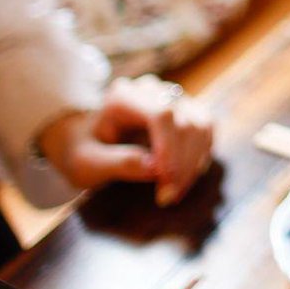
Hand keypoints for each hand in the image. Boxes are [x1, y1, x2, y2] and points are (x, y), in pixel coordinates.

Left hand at [36, 76, 213, 204]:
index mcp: (123, 96)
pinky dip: (199, 157)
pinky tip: (183, 179)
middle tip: (167, 198)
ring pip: (201, 125)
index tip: (164, 181)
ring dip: (193, 163)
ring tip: (175, 192)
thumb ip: (116, 163)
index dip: (169, 148)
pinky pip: (206, 131)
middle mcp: (151, 90)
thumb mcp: (86, 164)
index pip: (161, 114)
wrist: (88, 143)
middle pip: (185, 120)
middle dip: (181, 163)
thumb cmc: (83, 153)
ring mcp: (172, 98)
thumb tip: (154, 168)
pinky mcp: (186, 111)